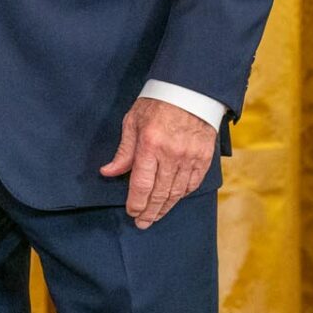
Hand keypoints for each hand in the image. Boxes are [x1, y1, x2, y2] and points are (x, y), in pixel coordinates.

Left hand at [98, 97, 215, 228]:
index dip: (135, 203)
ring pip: (176, 192)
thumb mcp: (133, 121)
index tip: (131, 212)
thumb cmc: (157, 103)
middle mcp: (171, 154)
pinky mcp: (204, 158)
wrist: (190, 90)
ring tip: (155, 217)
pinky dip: (182, 195)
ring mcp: (190, 157)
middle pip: (159, 193)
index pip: (141, 184)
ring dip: (165, 208)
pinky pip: (192, 184)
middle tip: (142, 223)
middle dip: (149, 212)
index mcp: (150, 144)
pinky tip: (174, 200)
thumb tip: (108, 172)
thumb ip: (123, 151)